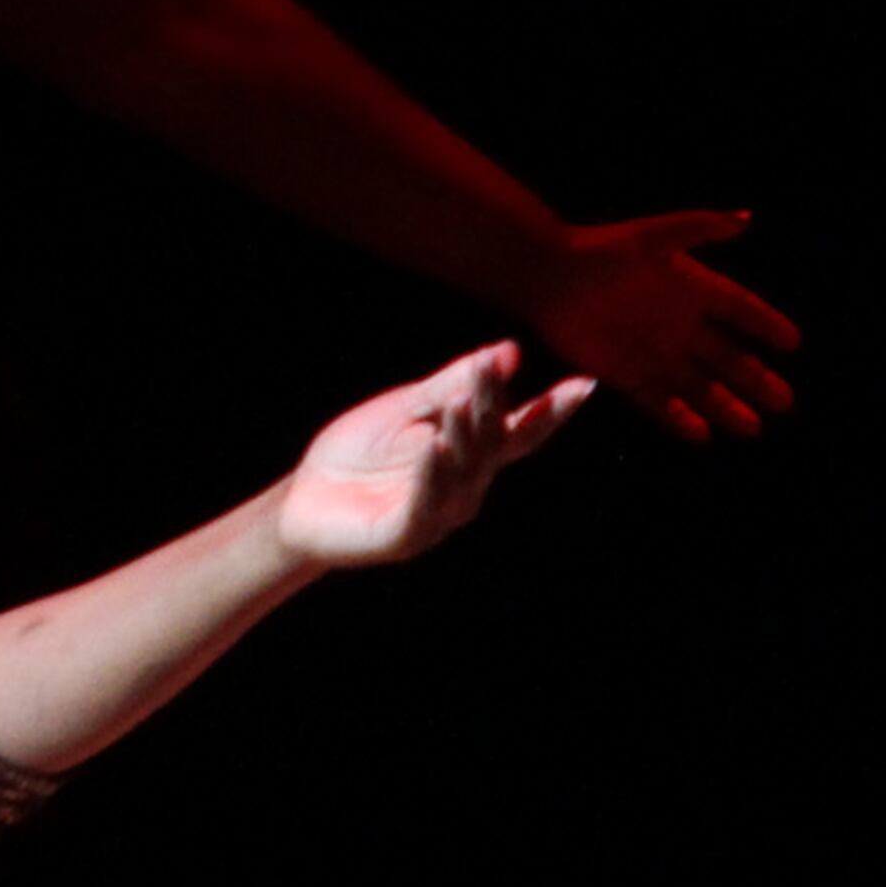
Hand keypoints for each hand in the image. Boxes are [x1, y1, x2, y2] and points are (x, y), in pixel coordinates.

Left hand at [275, 341, 591, 569]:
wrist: (300, 501)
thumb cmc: (356, 454)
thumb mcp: (405, 409)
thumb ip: (452, 385)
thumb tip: (506, 351)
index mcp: (470, 455)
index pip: (518, 432)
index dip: (551, 412)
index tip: (584, 386)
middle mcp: (465, 487)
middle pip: (490, 441)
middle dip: (491, 404)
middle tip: (487, 368)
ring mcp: (438, 515)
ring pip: (464, 471)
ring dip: (465, 435)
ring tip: (462, 401)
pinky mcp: (405, 535)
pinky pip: (425, 503)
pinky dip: (432, 473)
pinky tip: (435, 446)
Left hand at [521, 212, 798, 442]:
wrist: (549, 277)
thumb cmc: (600, 251)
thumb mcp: (655, 235)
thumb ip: (701, 228)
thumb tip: (747, 218)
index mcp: (693, 289)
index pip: (741, 310)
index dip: (765, 325)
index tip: (792, 343)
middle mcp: (678, 325)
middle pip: (726, 359)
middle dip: (754, 380)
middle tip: (785, 403)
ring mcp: (652, 351)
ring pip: (697, 387)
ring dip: (724, 408)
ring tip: (753, 429)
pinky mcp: (623, 373)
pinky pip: (656, 401)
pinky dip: (677, 419)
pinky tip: (701, 436)